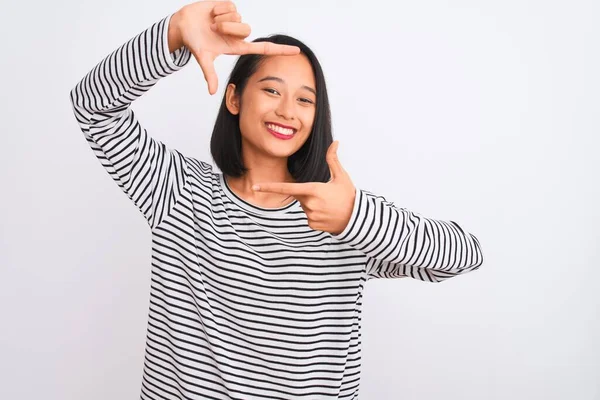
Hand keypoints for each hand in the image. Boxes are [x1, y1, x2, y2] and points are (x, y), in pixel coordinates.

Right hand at [171, 1, 299, 94]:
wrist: (183, 24)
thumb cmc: (194, 42)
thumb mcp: (203, 58)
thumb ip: (209, 74)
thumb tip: (212, 92)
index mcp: (237, 46)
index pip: (264, 48)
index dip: (280, 50)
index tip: (296, 51)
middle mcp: (239, 33)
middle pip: (246, 29)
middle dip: (227, 28)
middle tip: (214, 30)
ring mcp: (235, 19)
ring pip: (237, 16)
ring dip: (221, 19)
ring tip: (211, 23)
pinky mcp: (230, 6)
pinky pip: (230, 5)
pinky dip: (218, 9)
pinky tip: (211, 13)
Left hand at [252, 141, 355, 234]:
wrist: (357, 218)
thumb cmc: (348, 195)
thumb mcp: (341, 176)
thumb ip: (333, 159)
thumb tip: (335, 142)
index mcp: (313, 190)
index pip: (287, 188)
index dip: (270, 187)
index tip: (255, 186)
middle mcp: (309, 203)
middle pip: (299, 196)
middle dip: (309, 194)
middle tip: (326, 196)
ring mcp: (310, 215)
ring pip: (304, 207)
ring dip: (313, 205)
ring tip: (329, 205)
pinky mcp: (312, 225)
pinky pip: (308, 217)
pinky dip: (316, 215)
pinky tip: (328, 214)